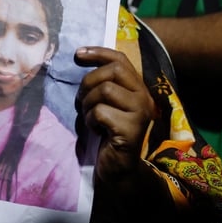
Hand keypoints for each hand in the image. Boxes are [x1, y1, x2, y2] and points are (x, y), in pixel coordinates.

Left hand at [74, 46, 157, 184]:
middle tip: (80, 101)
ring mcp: (140, 113)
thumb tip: (80, 55)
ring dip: (88, 103)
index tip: (77, 55)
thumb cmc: (107, 135)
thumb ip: (102, 83)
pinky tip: (96, 130)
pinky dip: (91, 120)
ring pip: (105, 89)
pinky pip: (101, 111)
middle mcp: (144, 98)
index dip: (98, 52)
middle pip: (113, 71)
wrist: (118, 170)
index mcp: (138, 90)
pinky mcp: (131, 129)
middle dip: (88, 82)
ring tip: (89, 118)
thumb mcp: (106, 104)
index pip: (121, 59)